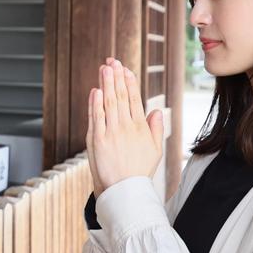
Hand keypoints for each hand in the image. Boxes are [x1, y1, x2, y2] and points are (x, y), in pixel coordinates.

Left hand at [85, 57, 164, 196]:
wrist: (123, 190)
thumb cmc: (138, 171)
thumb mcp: (155, 150)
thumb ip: (156, 129)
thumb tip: (157, 111)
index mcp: (140, 128)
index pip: (134, 100)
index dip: (129, 83)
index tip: (126, 70)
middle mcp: (126, 127)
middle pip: (120, 96)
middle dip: (117, 77)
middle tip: (113, 61)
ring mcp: (111, 132)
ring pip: (108, 103)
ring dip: (106, 84)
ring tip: (105, 68)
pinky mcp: (97, 139)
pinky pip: (96, 117)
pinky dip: (95, 102)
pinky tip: (95, 90)